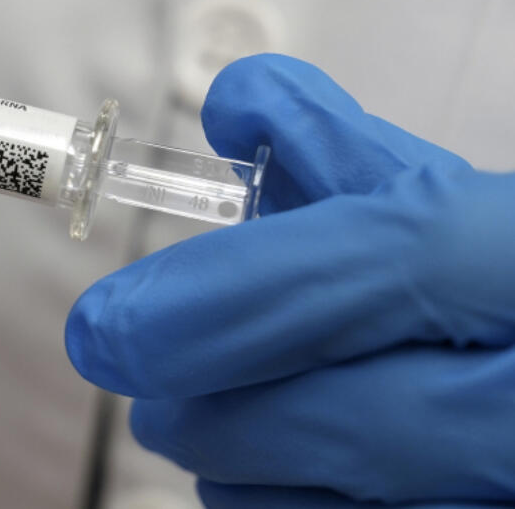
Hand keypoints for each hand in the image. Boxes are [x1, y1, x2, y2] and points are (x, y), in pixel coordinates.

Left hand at [66, 54, 514, 506]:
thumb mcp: (468, 201)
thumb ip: (349, 149)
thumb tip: (236, 106)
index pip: (366, 268)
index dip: (215, 302)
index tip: (106, 331)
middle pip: (347, 418)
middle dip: (211, 408)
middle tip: (141, 389)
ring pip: (345, 507)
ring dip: (246, 472)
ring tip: (205, 434)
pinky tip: (271, 482)